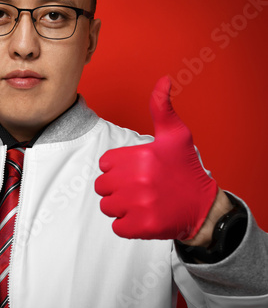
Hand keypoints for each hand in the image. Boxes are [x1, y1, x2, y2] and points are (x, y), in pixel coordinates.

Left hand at [94, 76, 217, 239]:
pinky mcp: (142, 227)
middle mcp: (138, 180)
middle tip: (138, 187)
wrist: (204, 207)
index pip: (105, 163)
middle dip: (116, 187)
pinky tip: (143, 215)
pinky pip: (117, 226)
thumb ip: (161, 108)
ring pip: (107, 206)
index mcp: (140, 156)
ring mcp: (140, 205)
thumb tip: (164, 80)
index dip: (117, 167)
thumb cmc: (185, 169)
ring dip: (120, 206)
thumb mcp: (175, 135)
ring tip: (141, 201)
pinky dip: (127, 224)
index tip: (134, 170)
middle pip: (102, 186)